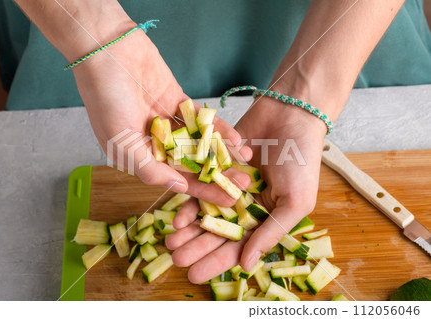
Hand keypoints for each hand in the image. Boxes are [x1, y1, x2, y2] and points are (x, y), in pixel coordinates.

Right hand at [71, 24, 251, 204]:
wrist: (107, 50)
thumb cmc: (105, 98)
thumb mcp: (121, 140)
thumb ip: (149, 168)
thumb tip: (178, 187)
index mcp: (138, 156)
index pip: (174, 179)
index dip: (201, 191)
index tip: (227, 201)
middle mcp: (153, 141)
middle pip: (191, 163)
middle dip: (217, 174)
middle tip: (244, 182)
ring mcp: (167, 121)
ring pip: (199, 141)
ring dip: (221, 151)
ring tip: (245, 160)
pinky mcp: (177, 100)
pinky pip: (201, 119)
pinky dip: (217, 128)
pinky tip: (236, 138)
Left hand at [166, 96, 326, 282]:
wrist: (291, 115)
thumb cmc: (301, 161)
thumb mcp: (294, 202)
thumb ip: (271, 232)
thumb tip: (246, 265)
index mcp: (265, 218)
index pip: (239, 246)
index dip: (217, 262)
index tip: (195, 275)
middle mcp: (245, 205)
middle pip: (217, 232)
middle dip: (197, 248)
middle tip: (177, 261)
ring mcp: (230, 186)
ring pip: (205, 212)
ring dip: (189, 230)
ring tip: (171, 244)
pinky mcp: (217, 166)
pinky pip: (200, 187)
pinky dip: (189, 202)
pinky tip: (176, 217)